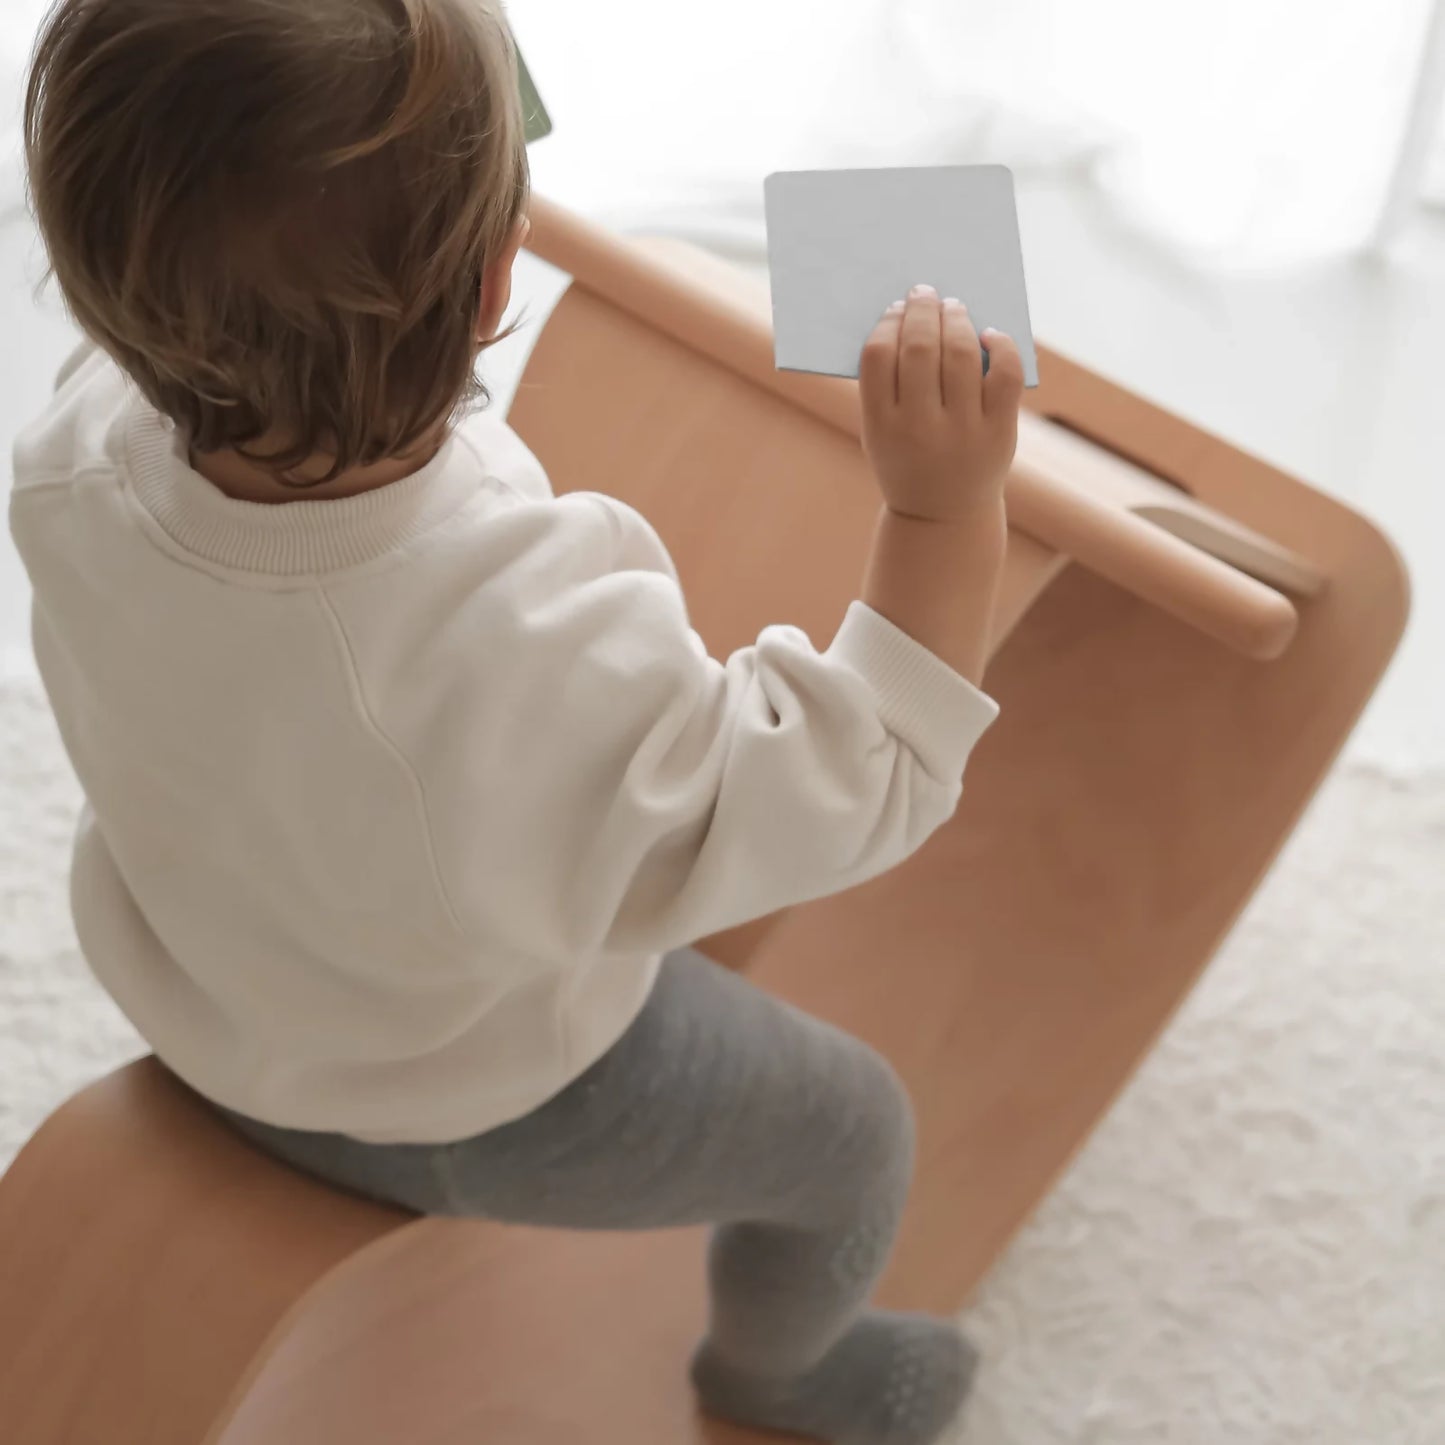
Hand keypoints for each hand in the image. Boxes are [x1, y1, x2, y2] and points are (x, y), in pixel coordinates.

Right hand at [859, 285, 1023, 523]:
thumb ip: (886, 386)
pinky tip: (989, 335)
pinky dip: (1001, 345)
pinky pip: (1005, 375)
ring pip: (960, 354)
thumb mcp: (880, 433)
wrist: (942, 517)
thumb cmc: (907, 460)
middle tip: (924, 294)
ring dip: (956, 319)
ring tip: (953, 307)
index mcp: (881, 426)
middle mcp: (920, 428)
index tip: (896, 309)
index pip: (878, 356)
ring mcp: (962, 431)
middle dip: (922, 311)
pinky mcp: (998, 433)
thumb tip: (906, 317)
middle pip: (919, 348)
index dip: (887, 323)